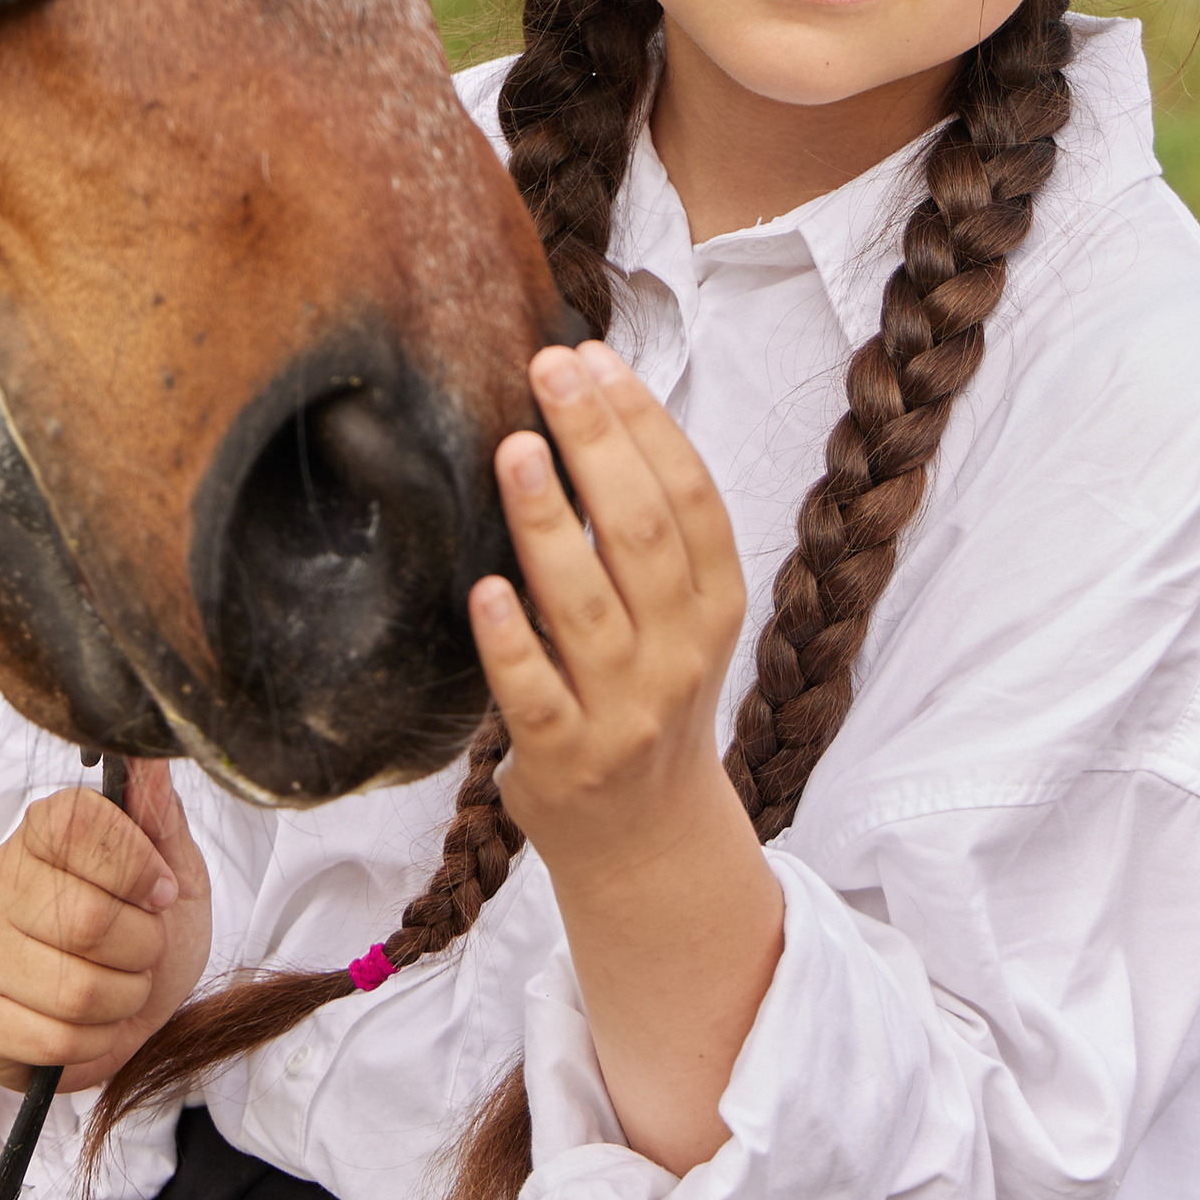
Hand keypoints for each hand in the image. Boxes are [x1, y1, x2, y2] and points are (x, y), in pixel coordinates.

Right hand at [0, 759, 210, 1093]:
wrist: (118, 1015)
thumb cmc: (144, 931)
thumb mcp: (172, 870)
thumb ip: (158, 815)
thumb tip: (149, 750)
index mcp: (40, 831)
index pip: (80, 824)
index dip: (136, 865)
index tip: (160, 892)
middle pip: (87, 919)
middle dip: (141, 947)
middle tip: (144, 950)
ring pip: (75, 987)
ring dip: (123, 998)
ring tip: (122, 987)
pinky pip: (54, 1040)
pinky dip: (95, 1041)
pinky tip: (94, 1024)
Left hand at [473, 343, 749, 876]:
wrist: (645, 840)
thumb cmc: (646, 696)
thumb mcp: (678, 617)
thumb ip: (647, 531)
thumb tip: (585, 403)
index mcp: (716, 605)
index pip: (693, 498)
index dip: (647, 423)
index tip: (594, 359)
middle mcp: (680, 654)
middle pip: (644, 535)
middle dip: (597, 444)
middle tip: (548, 371)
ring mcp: (625, 711)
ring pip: (587, 607)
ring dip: (550, 525)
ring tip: (515, 450)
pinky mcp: (566, 760)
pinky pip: (535, 695)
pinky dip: (511, 642)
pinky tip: (484, 589)